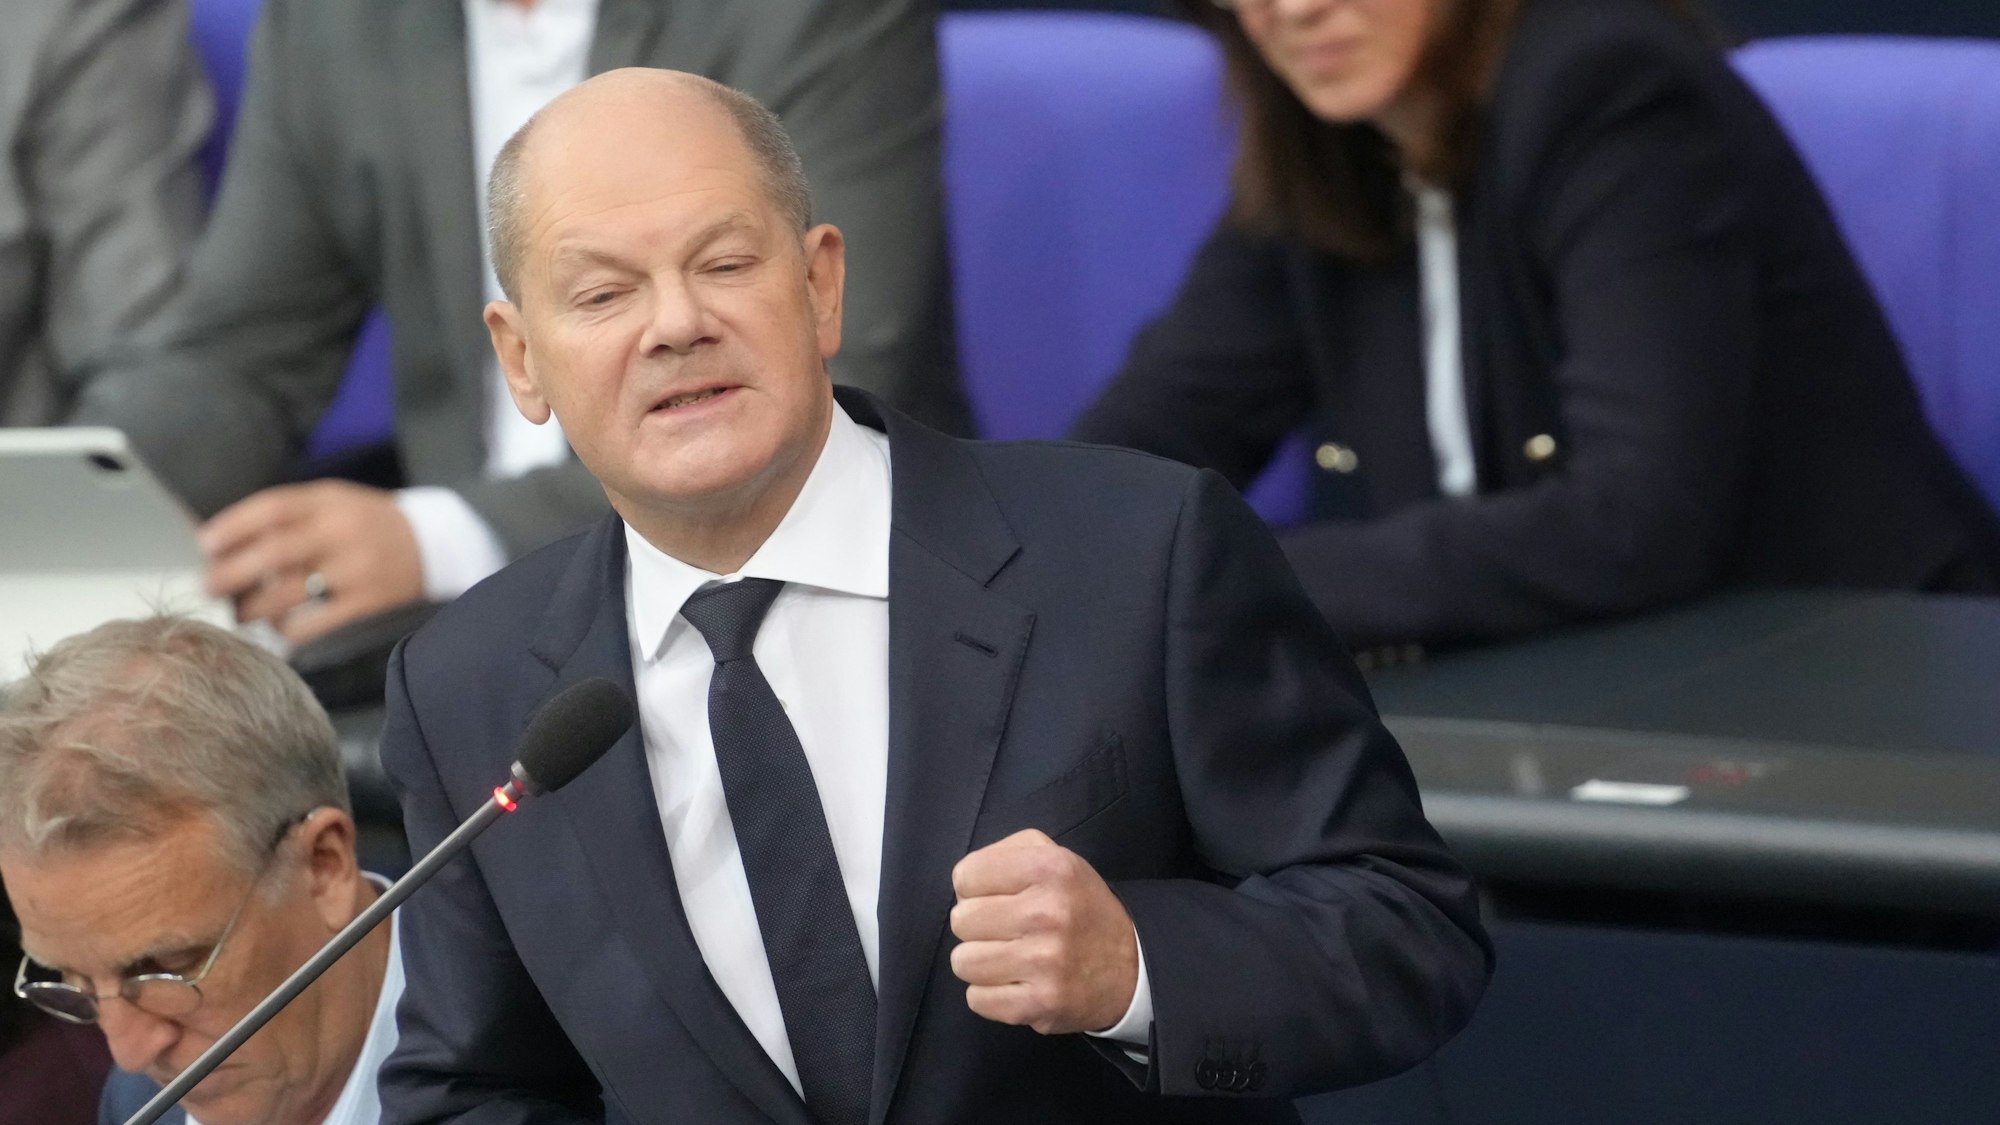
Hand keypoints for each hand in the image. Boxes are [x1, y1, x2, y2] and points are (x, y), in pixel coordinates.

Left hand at [199, 481, 424, 643]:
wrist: (435, 544)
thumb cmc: (367, 523)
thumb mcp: (333, 503)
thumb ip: (287, 516)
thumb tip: (223, 541)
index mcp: (329, 501)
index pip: (274, 508)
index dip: (234, 526)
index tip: (204, 544)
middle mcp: (342, 532)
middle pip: (277, 551)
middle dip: (234, 572)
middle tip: (209, 588)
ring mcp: (356, 569)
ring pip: (293, 591)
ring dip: (256, 606)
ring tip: (239, 614)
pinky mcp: (368, 602)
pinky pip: (319, 622)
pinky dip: (291, 629)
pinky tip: (280, 629)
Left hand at [949, 828, 1138, 1034]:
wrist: (1132, 965)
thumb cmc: (1080, 907)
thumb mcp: (1056, 858)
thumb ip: (1006, 853)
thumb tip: (963, 882)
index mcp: (1049, 868)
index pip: (966, 876)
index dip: (975, 888)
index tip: (997, 898)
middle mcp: (1046, 912)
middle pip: (961, 920)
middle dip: (978, 926)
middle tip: (1006, 930)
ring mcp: (1043, 962)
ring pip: (963, 962)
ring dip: (981, 962)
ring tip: (1009, 957)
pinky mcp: (1039, 1004)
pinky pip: (976, 999)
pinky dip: (990, 993)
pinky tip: (1016, 982)